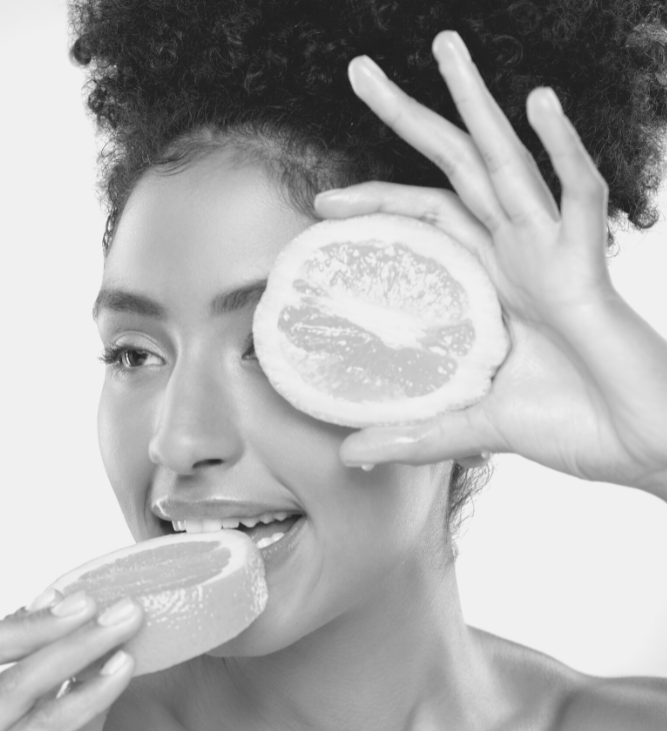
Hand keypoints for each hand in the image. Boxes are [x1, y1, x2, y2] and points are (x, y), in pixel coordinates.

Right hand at [0, 589, 142, 730]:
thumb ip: (71, 718)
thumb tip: (99, 660)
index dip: (8, 625)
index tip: (63, 600)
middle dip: (42, 623)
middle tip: (101, 600)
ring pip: (12, 686)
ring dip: (77, 645)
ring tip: (125, 623)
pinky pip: (41, 727)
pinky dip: (86, 692)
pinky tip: (120, 670)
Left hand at [316, 31, 666, 499]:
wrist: (638, 444)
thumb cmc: (569, 425)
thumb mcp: (472, 426)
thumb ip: (414, 434)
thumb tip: (350, 454)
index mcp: (487, 281)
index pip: (423, 218)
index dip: (375, 201)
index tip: (323, 202)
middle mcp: (515, 254)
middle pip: (454, 169)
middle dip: (409, 117)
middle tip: (360, 70)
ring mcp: (553, 254)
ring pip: (508, 162)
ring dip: (477, 104)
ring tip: (443, 48)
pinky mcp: (590, 269)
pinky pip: (579, 198)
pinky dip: (564, 152)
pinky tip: (539, 105)